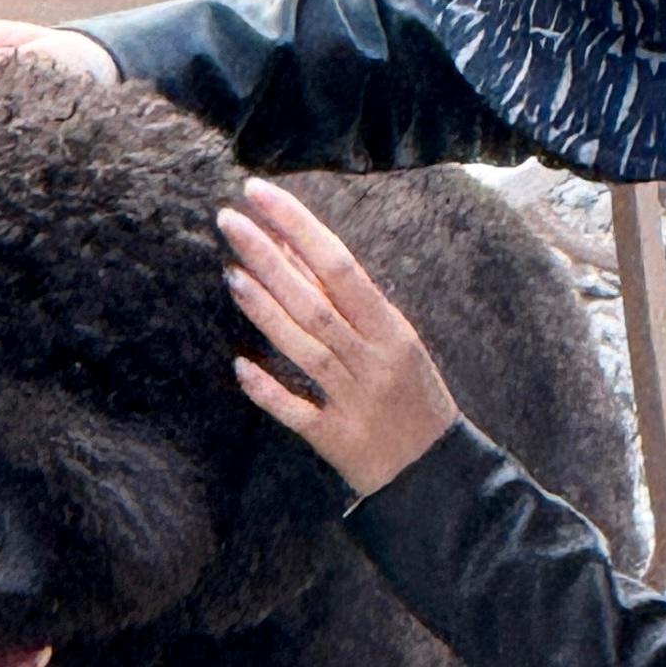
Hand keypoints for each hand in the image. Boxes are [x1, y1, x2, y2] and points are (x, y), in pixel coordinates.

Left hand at [219, 180, 457, 499]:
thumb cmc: (411, 396)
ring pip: (306, 348)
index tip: (260, 194)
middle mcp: (374, 360)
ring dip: (266, 311)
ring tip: (231, 273)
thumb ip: (346, 304)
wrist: (437, 472)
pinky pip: (300, 413)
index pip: (341, 265)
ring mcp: (356, 401)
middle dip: (270, 258)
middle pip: (315, 301)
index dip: (298, 227)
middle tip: (228, 220)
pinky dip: (271, 391)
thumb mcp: (395, 342)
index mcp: (392, 330)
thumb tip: (291, 252)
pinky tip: (241, 366)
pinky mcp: (338, 440)